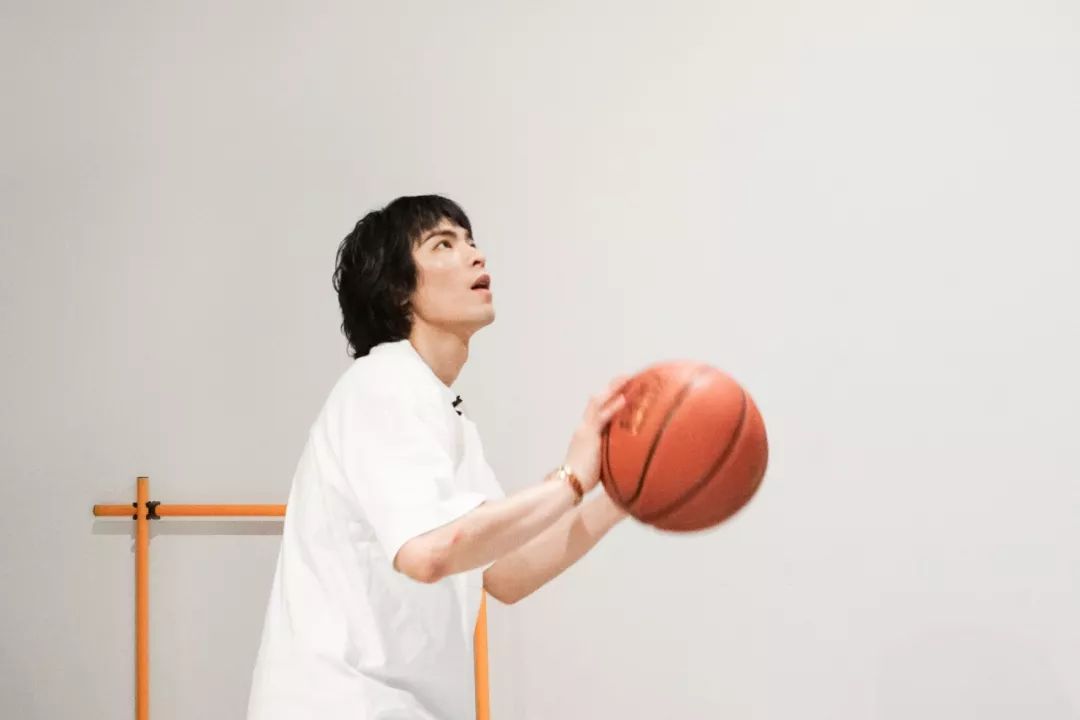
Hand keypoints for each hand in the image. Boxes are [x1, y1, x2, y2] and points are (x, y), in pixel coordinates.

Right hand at [563, 376, 629, 492]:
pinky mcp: (588, 435)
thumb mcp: (599, 462)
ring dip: (613, 389)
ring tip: (627, 378)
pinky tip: (624, 399)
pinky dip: (613, 407)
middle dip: (611, 387)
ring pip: (598, 402)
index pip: (598, 409)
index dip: (609, 398)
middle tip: (626, 376)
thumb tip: (626, 457)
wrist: (568, 484)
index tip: (622, 389)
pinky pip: (602, 417)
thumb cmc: (583, 479)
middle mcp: (584, 427)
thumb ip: (609, 454)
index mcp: (587, 432)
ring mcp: (585, 429)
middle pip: (598, 400)